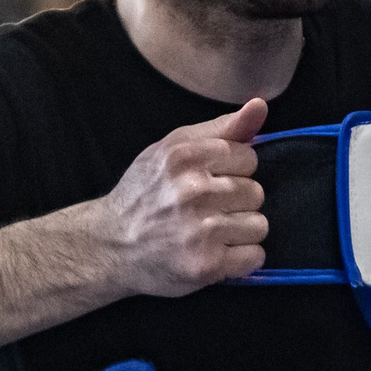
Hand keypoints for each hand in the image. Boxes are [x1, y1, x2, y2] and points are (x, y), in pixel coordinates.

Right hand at [95, 99, 269, 295]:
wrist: (110, 246)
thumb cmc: (145, 194)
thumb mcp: (173, 149)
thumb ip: (220, 128)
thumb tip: (260, 105)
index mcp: (184, 157)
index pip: (248, 157)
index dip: (233, 171)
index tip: (210, 181)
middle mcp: (193, 191)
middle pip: (256, 192)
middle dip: (236, 202)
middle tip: (206, 210)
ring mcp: (201, 231)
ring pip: (259, 225)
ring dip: (241, 231)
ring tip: (211, 232)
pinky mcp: (207, 265)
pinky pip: (255, 256)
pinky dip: (240, 258)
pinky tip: (216, 252)